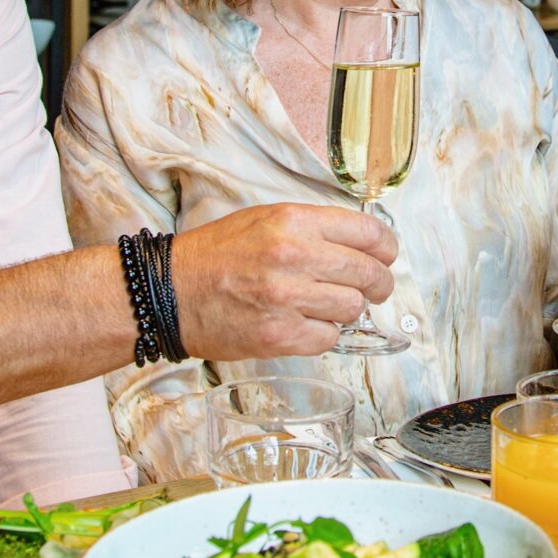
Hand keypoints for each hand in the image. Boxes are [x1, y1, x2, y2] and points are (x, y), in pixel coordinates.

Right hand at [168, 204, 396, 360]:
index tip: (386, 256)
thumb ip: (313, 228)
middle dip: (378, 284)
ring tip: (326, 306)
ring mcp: (287, 298)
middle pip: (368, 273)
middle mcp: (294, 257)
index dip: (386, 248)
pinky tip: (305, 324)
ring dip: (346, 310)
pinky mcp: (279, 335)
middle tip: (374, 289)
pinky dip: (323, 335)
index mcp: (293, 222)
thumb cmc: (215, 256)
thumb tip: (360, 243)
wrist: (171, 292)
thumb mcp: (265, 219)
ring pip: (352, 308)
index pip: (368, 233)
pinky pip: (329, 338)